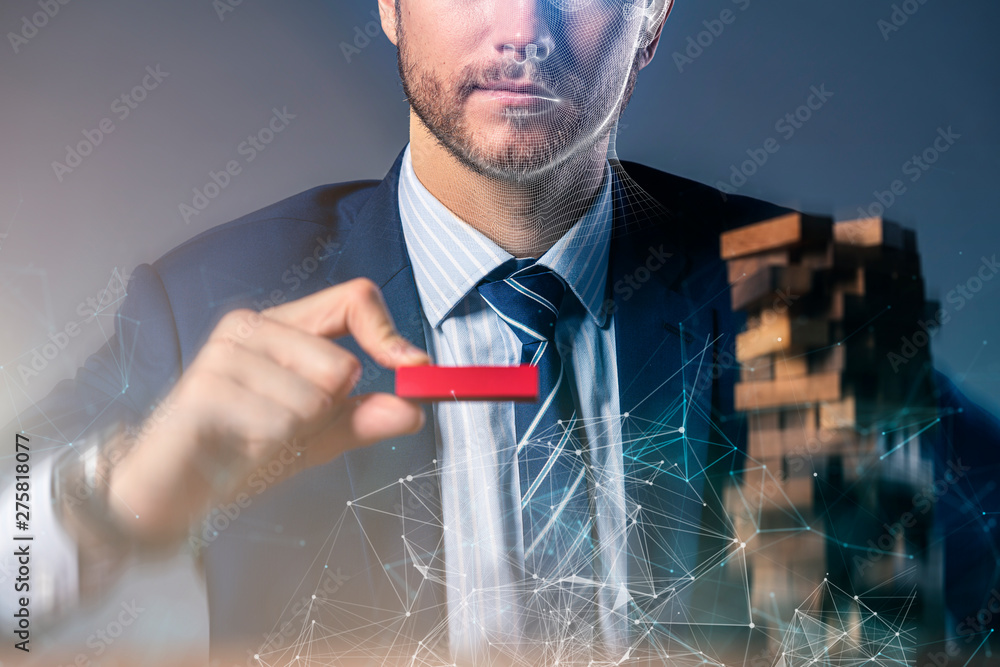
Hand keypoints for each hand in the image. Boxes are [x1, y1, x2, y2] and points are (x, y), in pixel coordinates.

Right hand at [105, 278, 428, 544]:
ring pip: (315, 399)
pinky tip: (237, 451)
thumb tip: (415, 407)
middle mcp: (251, 326)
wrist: (167, 493)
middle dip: (328, 414)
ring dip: (295, 437)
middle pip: (342, 364)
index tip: (412, 370)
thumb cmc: (239, 452)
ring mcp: (224, 354)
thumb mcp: (316, 436)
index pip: (354, 298)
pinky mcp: (206, 390)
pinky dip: (271, 451)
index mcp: (281, 326)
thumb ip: (364, 419)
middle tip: (284, 430)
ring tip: (254, 441)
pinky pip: (281, 424)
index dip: (389, 334)